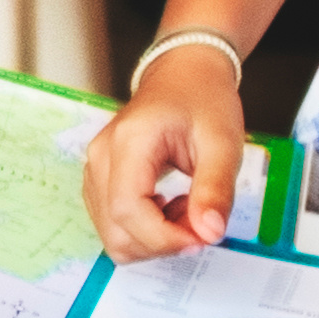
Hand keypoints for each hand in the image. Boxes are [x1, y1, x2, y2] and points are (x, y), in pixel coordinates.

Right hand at [82, 49, 254, 261]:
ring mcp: (95, 171)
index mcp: (128, 142)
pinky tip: (172, 206)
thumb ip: (216, 189)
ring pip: (114, 236)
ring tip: (189, 208)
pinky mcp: (99, 182)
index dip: (165, 238)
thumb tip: (209, 234)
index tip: (203, 237)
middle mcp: (100, 158)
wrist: (184, 75)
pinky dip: (148, 230)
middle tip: (201, 219)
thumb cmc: (204, 100)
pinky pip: (115, 225)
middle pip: (116, 231)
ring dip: (156, 239)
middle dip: (163, 243)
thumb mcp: (223, 141)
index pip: (127, 210)